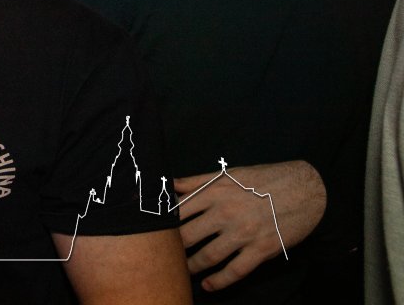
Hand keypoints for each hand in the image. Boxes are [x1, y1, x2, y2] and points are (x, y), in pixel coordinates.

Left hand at [175, 160, 323, 291]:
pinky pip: (235, 271)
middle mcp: (225, 213)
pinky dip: (219, 282)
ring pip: (208, 257)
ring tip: (183, 273)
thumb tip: (169, 184)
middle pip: (187, 237)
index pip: (177, 211)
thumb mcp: (229, 174)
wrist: (307, 189)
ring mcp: (243, 233)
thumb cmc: (265, 179)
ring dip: (191, 268)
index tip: (153, 233)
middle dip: (172, 250)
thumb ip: (197, 181)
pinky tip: (208, 286)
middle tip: (163, 257)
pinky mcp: (261, 249)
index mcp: (214, 192)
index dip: (162, 224)